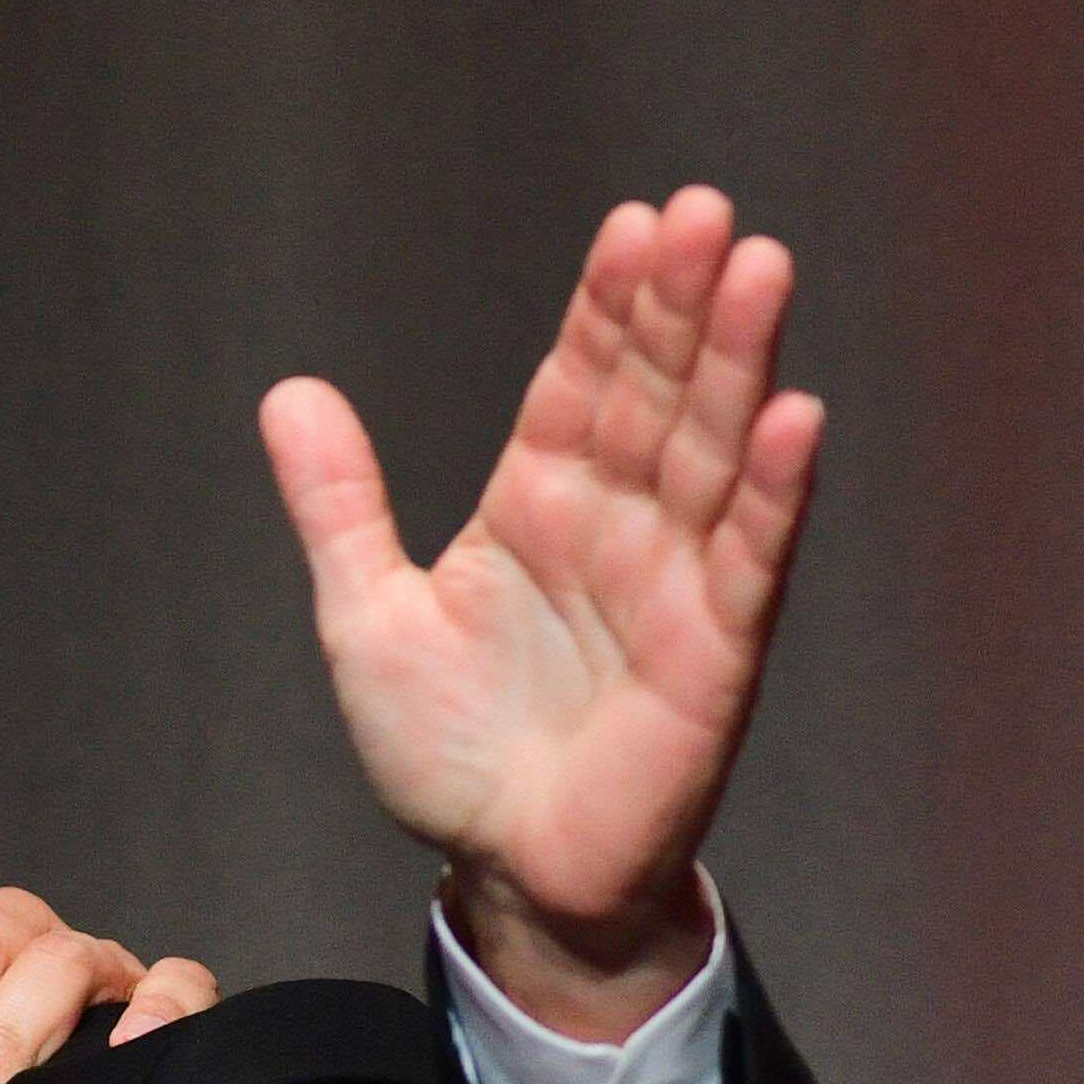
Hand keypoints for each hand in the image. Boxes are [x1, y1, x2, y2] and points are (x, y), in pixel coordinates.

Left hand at [263, 188, 820, 1040]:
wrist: (503, 872)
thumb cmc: (447, 749)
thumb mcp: (364, 614)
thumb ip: (337, 503)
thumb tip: (288, 390)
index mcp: (537, 503)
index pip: (581, 381)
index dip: (608, 306)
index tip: (635, 223)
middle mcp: (618, 526)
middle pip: (658, 394)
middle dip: (682, 305)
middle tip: (706, 211)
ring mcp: (674, 581)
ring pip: (714, 452)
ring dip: (739, 364)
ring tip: (760, 269)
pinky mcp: (716, 652)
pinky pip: (751, 559)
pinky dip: (774, 492)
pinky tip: (795, 416)